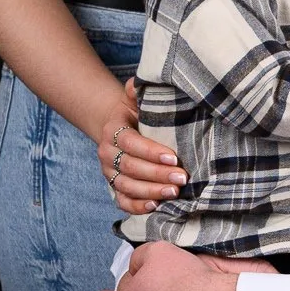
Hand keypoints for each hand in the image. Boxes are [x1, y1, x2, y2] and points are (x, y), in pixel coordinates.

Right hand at [96, 79, 185, 211]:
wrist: (119, 129)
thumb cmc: (135, 114)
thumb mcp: (135, 99)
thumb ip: (137, 91)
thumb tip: (138, 84)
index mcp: (113, 130)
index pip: (130, 142)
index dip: (151, 152)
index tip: (174, 158)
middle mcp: (107, 153)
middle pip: (130, 167)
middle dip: (157, 174)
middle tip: (182, 178)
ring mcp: (109, 172)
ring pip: (127, 186)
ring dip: (151, 191)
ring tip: (174, 192)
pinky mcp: (114, 187)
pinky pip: (122, 201)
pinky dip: (137, 206)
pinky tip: (155, 205)